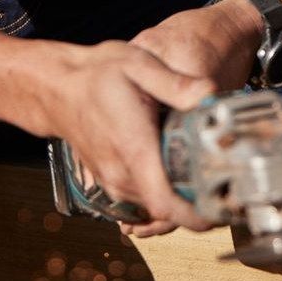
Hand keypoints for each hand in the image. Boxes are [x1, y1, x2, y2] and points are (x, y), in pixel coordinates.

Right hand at [40, 39, 215, 233]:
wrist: (57, 87)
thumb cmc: (96, 75)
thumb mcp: (140, 65)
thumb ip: (177, 84)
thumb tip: (210, 94)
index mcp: (134, 149)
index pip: (168, 205)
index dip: (200, 215)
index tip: (223, 204)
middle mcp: (122, 174)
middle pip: (170, 209)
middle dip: (198, 199)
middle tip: (221, 174)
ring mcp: (114, 182)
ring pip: (156, 206)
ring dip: (180, 194)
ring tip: (197, 166)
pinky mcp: (111, 181)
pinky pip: (143, 199)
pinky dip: (161, 190)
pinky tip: (171, 164)